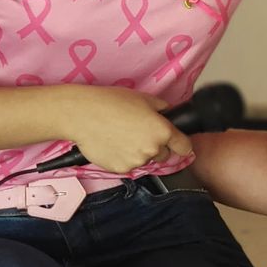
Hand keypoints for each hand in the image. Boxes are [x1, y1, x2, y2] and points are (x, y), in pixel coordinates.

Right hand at [58, 86, 191, 174]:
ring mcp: (136, 161)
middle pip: (164, 154)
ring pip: (144, 160)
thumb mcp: (143, 98)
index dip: (181, 144)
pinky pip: (127, 165)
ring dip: (138, 152)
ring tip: (121, 136)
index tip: (178, 144)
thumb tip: (167, 112)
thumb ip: (161, 108)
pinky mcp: (120, 169)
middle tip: (138, 133)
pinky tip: (112, 143)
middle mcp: (152, 149)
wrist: (81, 115)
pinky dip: (123, 157)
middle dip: (155, 146)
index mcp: (162, 131)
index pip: (184, 146)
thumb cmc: (110, 102)